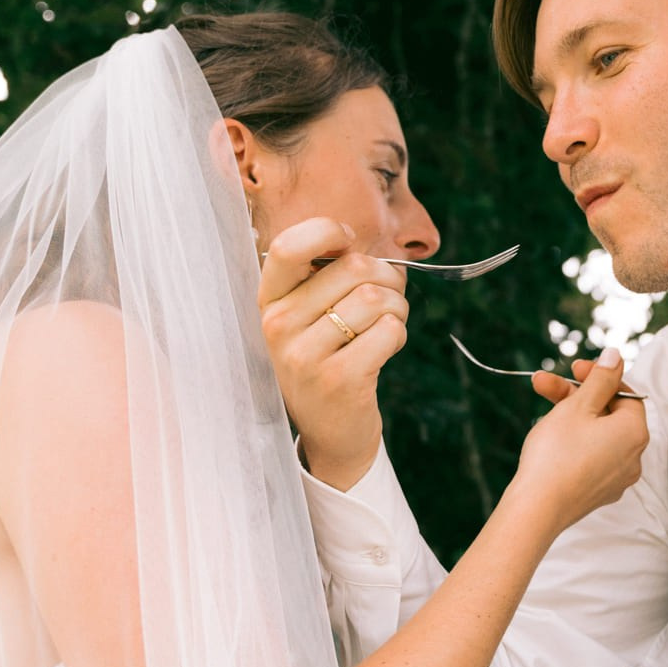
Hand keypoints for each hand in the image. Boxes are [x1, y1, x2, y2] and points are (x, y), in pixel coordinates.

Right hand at [257, 218, 409, 490]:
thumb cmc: (330, 359)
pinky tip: (384, 349)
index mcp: (269, 301)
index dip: (329, 233)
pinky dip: (398, 334)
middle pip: (353, 267)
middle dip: (386, 278)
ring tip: (386, 325)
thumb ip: (328, 275)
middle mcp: (278, 325)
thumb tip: (366, 247)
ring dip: (397, 307)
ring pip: (375, 297)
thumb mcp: (310, 317)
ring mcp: (304, 355)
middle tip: (386, 300)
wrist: (331, 432)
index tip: (348, 246)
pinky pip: (388, 330)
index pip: (289, 246)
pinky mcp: (338, 379)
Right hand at [502, 351, 647, 535]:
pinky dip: (573, 442)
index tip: (574, 369)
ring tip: (538, 406)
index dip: (599, 377)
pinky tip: (548, 438)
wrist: (537, 509)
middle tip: (543, 383)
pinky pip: (591, 457)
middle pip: (607, 413)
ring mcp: (617, 477)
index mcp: (636, 432)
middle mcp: (634, 457)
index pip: (625, 394)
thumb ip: (601, 378)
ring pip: (596, 435)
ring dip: (569, 415)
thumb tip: (616, 356)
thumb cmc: (557, 453)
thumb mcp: (579, 405)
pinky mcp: (599, 492)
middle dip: (575, 394)